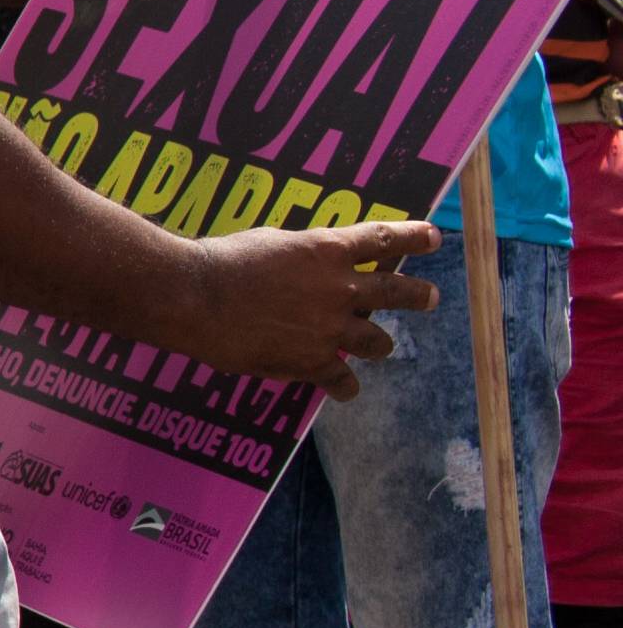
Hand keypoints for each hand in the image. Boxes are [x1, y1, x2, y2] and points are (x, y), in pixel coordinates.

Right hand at [176, 218, 438, 394]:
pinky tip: (343, 389)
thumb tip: (310, 264)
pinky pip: (342, 379)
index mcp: (328, 250)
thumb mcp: (269, 243)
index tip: (433, 238)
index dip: (414, 238)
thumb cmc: (221, 261)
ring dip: (380, 343)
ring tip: (381, 347)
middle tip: (430, 297)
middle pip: (396, 291)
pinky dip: (344, 385)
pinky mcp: (312, 361)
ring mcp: (330, 328)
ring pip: (377, 341)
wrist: (193, 298)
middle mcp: (340, 288)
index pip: (385, 239)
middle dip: (418, 295)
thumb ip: (301, 255)